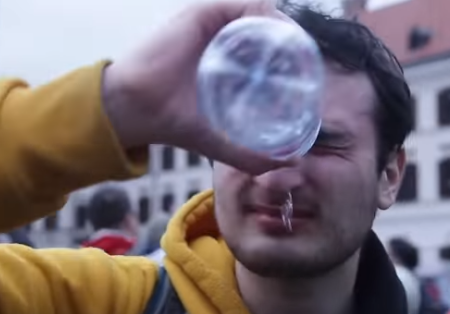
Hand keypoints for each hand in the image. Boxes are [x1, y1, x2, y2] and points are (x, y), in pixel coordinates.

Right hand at [102, 0, 291, 174]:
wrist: (138, 109)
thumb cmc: (176, 123)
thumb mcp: (222, 144)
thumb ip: (253, 155)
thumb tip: (292, 161)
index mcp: (229, 67)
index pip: (271, 57)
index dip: (295, 65)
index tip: (311, 82)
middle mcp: (225, 43)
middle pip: (272, 36)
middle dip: (295, 50)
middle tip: (309, 72)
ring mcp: (216, 26)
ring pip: (264, 18)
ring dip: (287, 33)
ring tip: (301, 58)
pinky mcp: (205, 13)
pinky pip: (247, 6)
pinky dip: (268, 18)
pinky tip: (281, 41)